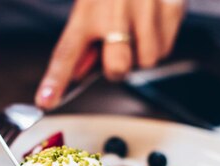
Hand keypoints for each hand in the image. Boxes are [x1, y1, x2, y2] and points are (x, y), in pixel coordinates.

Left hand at [35, 0, 184, 108]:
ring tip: (136, 29)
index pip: (67, 52)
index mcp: (88, 8)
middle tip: (117, 49)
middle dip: (117, 67)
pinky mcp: (173, 8)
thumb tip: (80, 74)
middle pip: (117, 67)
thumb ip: (85, 40)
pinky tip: (151, 21)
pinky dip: (158, 42)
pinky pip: (166, 48)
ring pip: (146, 61)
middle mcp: (116, 9)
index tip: (46, 101)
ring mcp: (147, 9)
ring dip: (140, 54)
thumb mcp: (90, 3)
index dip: (56, 80)